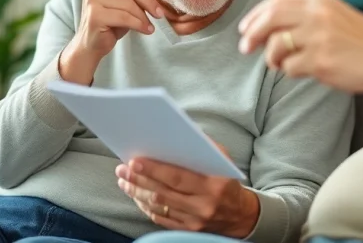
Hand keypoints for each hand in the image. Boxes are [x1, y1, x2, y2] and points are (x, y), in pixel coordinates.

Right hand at [58, 0, 169, 83]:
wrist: (92, 42)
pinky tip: (146, 30)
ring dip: (144, 16)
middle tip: (160, 13)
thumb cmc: (112, 19)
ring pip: (129, 3)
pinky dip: (139, 24)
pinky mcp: (94, 14)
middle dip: (149, 0)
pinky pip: (124, 17)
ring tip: (150, 25)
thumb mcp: (130, 1)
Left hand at [116, 158, 258, 237]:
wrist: (240, 214)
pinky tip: (136, 195)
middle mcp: (203, 205)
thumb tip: (179, 133)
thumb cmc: (227, 181)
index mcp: (213, 185)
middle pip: (163, 192)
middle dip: (139, 179)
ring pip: (158, 205)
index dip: (154, 170)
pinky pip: (161, 218)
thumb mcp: (223, 160)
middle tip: (122, 169)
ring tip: (124, 180)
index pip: (178, 177)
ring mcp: (194, 221)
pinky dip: (145, 206)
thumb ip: (205, 146)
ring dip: (137, 192)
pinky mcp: (187, 230)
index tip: (135, 161)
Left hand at [237, 0, 362, 92]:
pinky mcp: (321, 60)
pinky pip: (290, 67)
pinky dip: (291, 71)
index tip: (245, 28)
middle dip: (252, 33)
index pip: (277, 1)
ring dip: (272, 58)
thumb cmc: (361, 39)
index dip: (256, 15)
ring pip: (276, 46)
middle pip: (270, 19)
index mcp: (319, 0)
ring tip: (280, 64)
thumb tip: (266, 27)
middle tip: (245, 47)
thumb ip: (304, 15)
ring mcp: (318, 37)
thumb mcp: (333, 14)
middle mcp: (317, 14)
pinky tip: (303, 71)